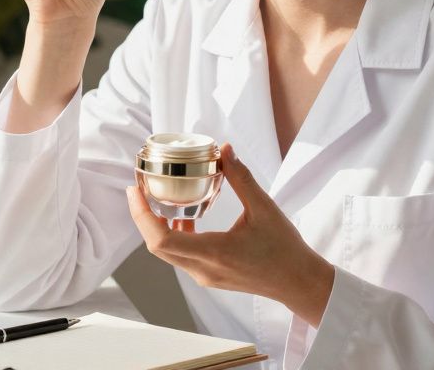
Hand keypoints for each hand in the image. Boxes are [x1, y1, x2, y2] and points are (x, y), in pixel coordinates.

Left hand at [125, 143, 335, 326]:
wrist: (298, 282)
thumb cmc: (285, 249)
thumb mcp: (264, 208)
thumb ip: (242, 178)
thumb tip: (225, 150)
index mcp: (214, 252)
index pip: (161, 240)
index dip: (142, 216)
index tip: (134, 192)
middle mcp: (204, 269)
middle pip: (157, 247)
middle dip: (143, 218)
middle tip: (139, 191)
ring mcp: (206, 276)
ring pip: (169, 253)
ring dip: (158, 228)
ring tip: (159, 201)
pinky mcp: (210, 277)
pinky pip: (182, 257)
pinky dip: (175, 237)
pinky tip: (185, 218)